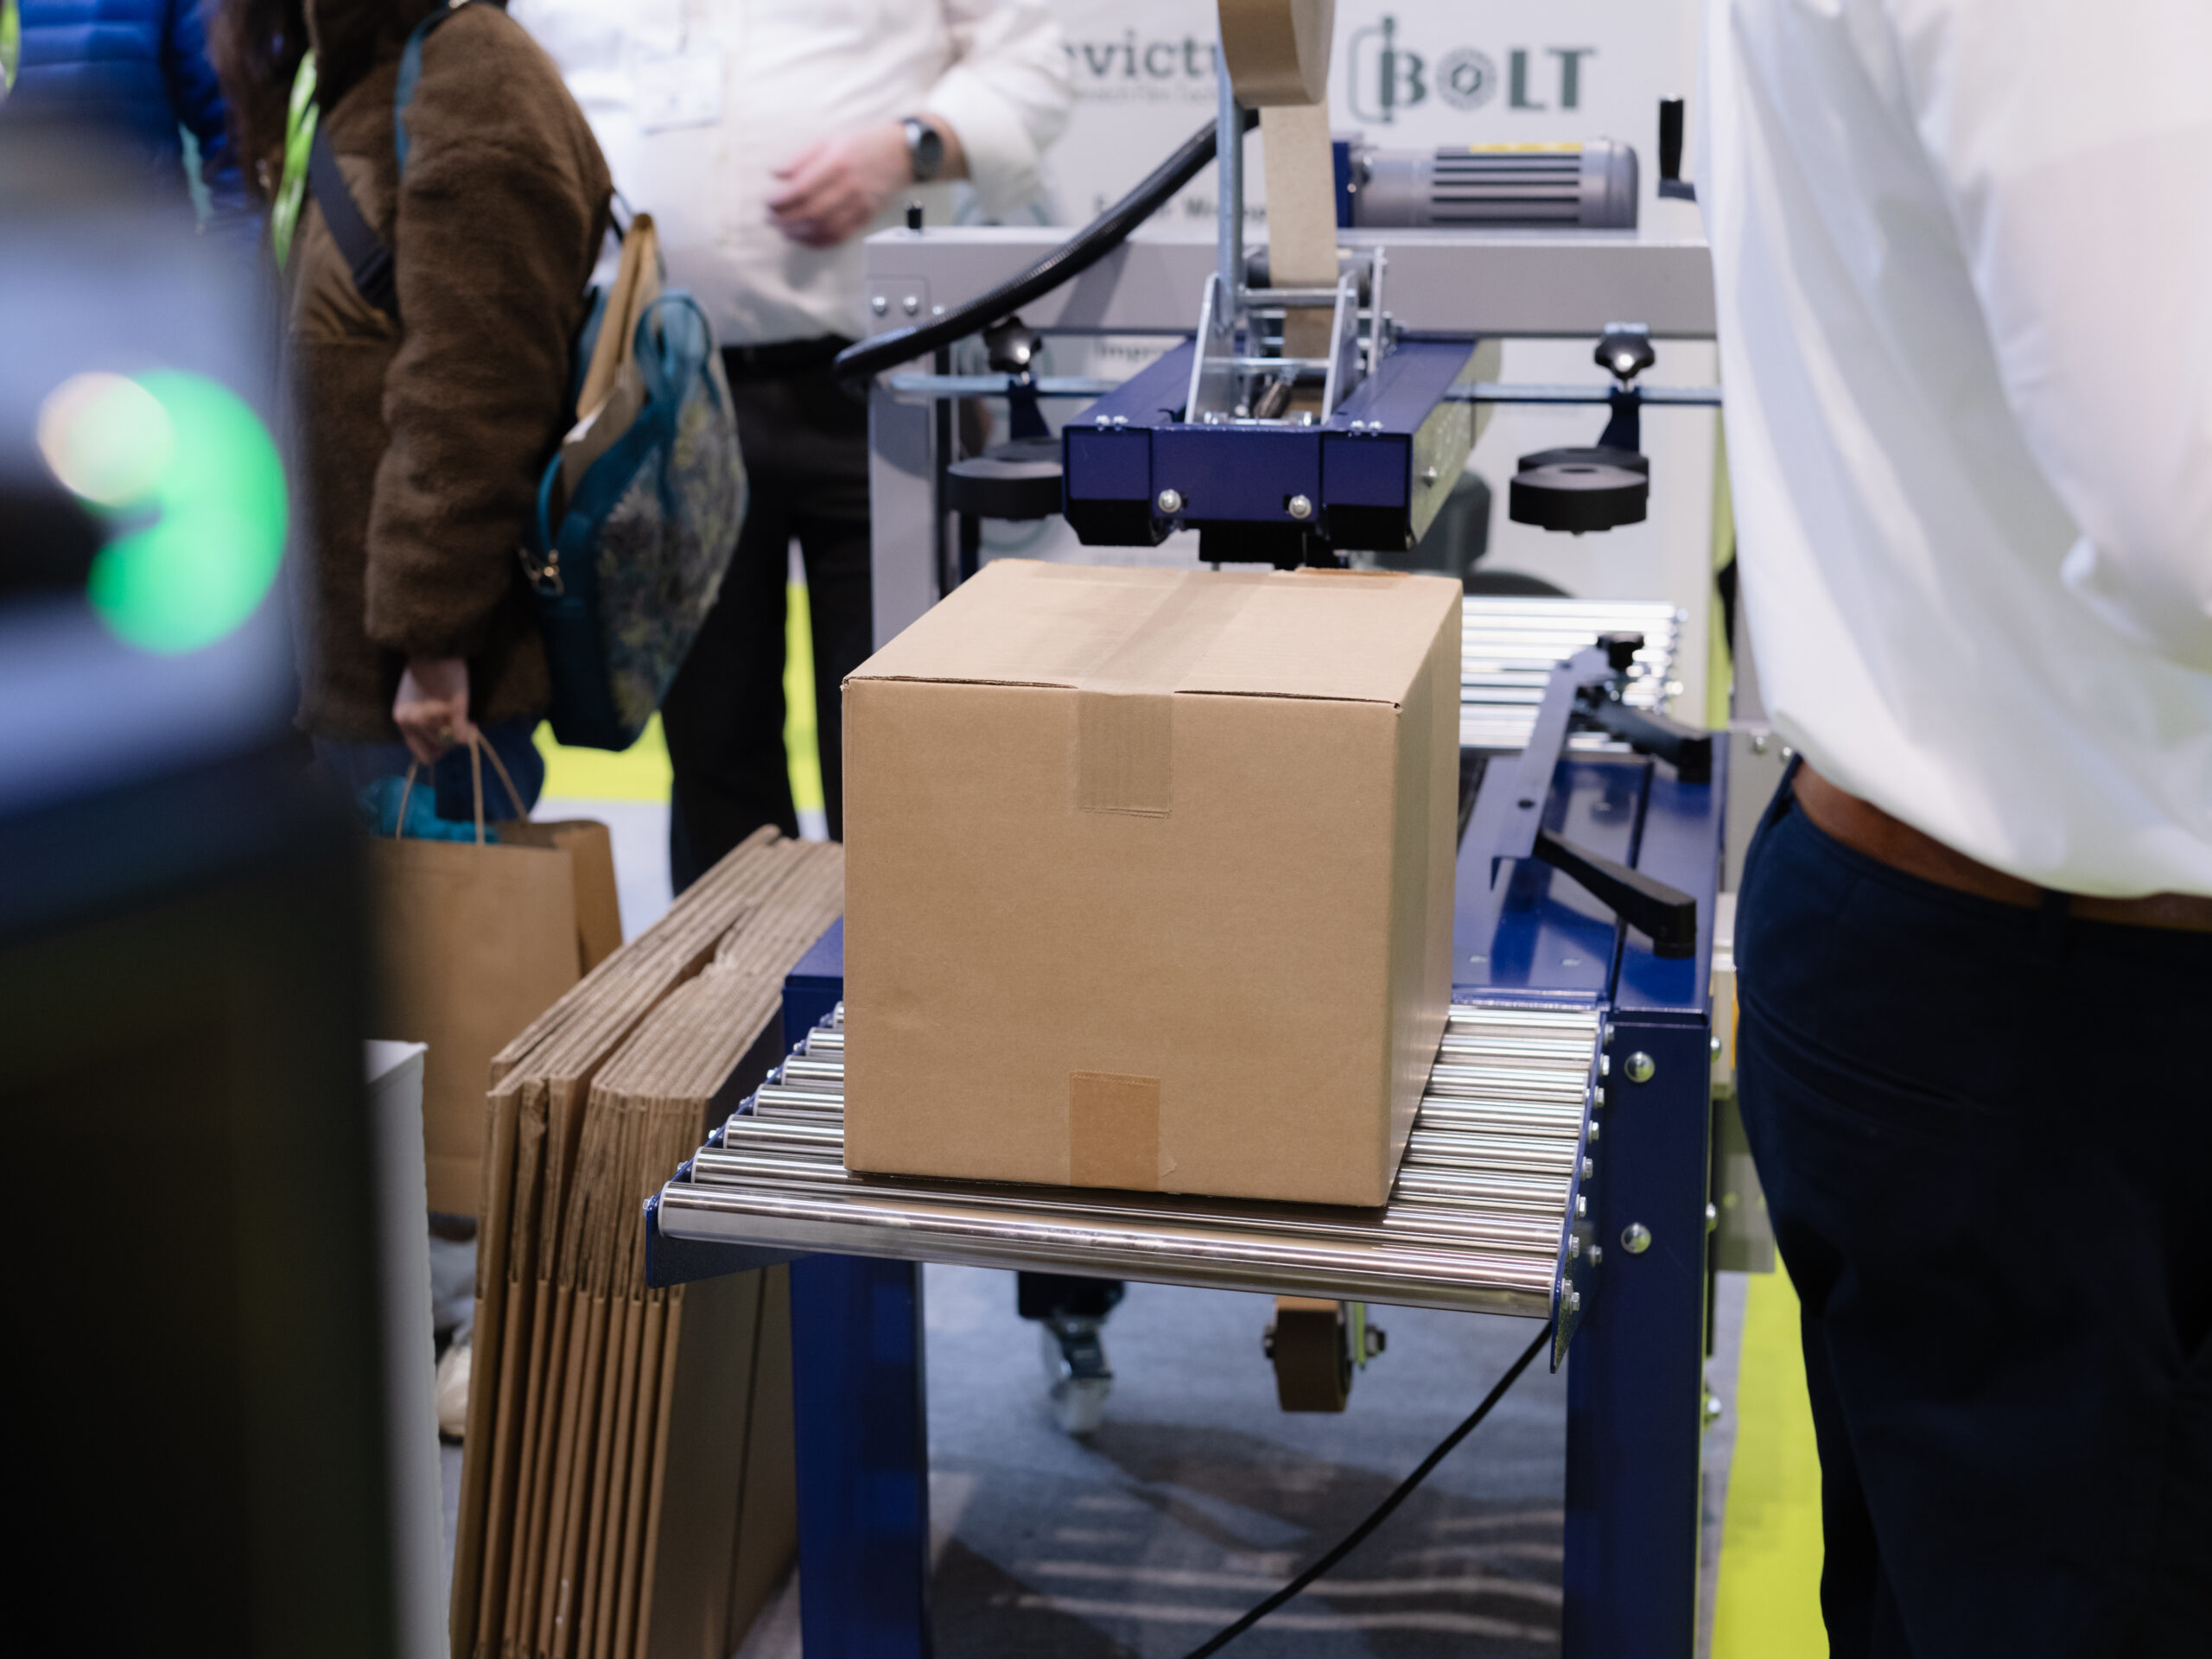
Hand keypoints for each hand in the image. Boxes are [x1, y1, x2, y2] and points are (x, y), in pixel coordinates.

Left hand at [392, 656, 474, 767]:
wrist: (435, 647)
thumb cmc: (429, 671)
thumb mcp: (417, 702)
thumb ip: (418, 728)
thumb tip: (419, 760)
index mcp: (401, 719)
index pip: (420, 755)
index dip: (436, 752)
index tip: (445, 739)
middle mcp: (409, 721)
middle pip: (437, 750)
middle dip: (449, 741)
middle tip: (457, 724)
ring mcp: (428, 716)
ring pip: (448, 741)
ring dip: (459, 730)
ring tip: (459, 712)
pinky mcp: (449, 709)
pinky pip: (460, 734)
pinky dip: (469, 733)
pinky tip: (472, 723)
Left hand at [766, 120, 920, 248]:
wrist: (901, 154)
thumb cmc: (863, 144)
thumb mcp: (829, 140)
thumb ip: (801, 158)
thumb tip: (775, 173)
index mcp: (837, 163)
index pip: (802, 189)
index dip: (782, 201)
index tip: (768, 203)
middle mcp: (849, 186)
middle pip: (811, 212)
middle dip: (786, 220)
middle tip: (770, 220)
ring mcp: (860, 204)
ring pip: (825, 228)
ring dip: (799, 234)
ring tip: (784, 231)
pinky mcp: (866, 217)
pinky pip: (840, 236)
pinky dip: (819, 242)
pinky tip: (805, 239)